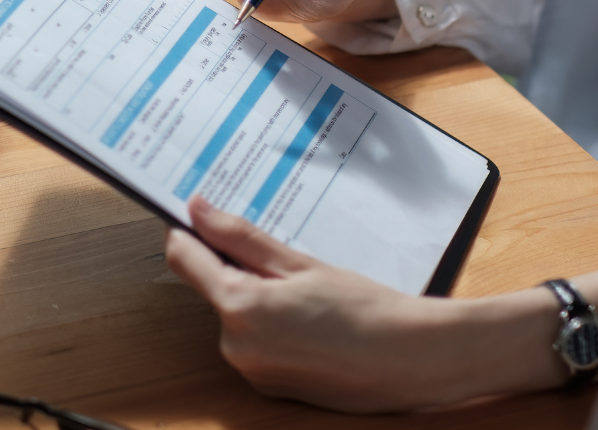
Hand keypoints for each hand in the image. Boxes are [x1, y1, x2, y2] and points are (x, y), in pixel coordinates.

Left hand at [164, 197, 561, 412]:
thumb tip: (199, 211)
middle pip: (214, 287)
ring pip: (237, 314)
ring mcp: (252, 371)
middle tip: (282, 251)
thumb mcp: (300, 263)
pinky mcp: (270, 386)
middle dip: (238, 266)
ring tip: (308, 288)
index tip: (195, 211)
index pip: (184, 258)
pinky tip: (311, 316)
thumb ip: (242, 238)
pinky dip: (273, 325)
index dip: (187, 229)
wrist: (413, 360)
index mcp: (240, 309)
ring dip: (258, 296)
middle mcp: (236, 346)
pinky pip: (256, 342)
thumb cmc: (366, 310)